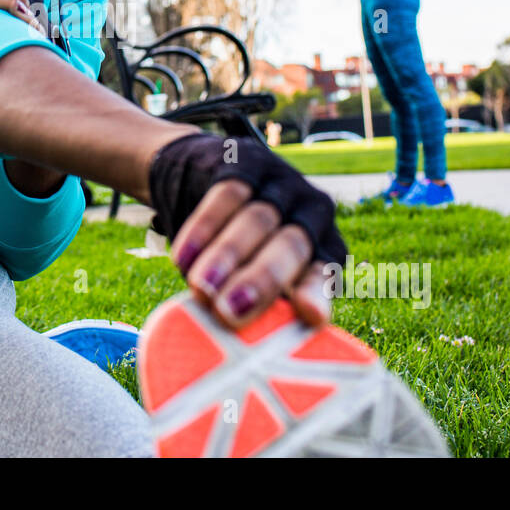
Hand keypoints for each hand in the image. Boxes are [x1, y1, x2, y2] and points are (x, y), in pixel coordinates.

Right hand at [147, 133, 344, 331]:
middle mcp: (313, 212)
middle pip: (293, 244)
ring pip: (258, 220)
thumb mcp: (252, 274)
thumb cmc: (233, 250)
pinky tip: (183, 258)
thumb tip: (236, 350)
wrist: (199, 177)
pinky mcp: (247, 160)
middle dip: (262, 281)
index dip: (317, 292)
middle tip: (228, 314)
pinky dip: (203, 229)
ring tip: (200, 290)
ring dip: (227, 258)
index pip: (326, 270)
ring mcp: (282, 181)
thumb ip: (255, 301)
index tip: (311, 317)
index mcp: (325, 247)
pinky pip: (227, 195)